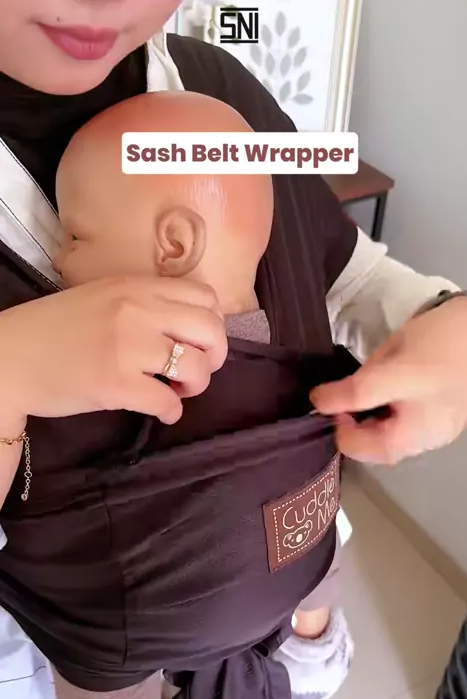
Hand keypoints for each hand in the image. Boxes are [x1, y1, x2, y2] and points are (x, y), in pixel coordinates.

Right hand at [0, 275, 227, 424]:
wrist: (11, 357)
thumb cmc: (55, 329)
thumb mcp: (103, 297)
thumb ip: (143, 302)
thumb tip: (186, 327)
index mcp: (136, 286)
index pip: (205, 297)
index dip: (210, 324)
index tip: (195, 341)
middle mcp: (138, 311)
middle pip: (211, 331)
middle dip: (214, 356)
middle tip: (195, 370)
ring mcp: (128, 348)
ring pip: (197, 368)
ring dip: (196, 386)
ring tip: (176, 390)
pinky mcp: (116, 385)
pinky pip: (168, 403)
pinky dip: (172, 412)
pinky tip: (161, 411)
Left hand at [310, 297, 466, 463]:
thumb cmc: (436, 346)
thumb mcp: (387, 368)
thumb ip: (353, 392)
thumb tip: (319, 403)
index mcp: (413, 437)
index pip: (357, 448)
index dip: (337, 424)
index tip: (331, 397)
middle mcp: (426, 442)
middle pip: (374, 445)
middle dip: (353, 422)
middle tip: (345, 393)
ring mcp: (436, 428)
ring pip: (388, 433)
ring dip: (369, 419)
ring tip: (367, 390)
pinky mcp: (441, 414)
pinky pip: (405, 422)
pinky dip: (387, 413)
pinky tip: (389, 390)